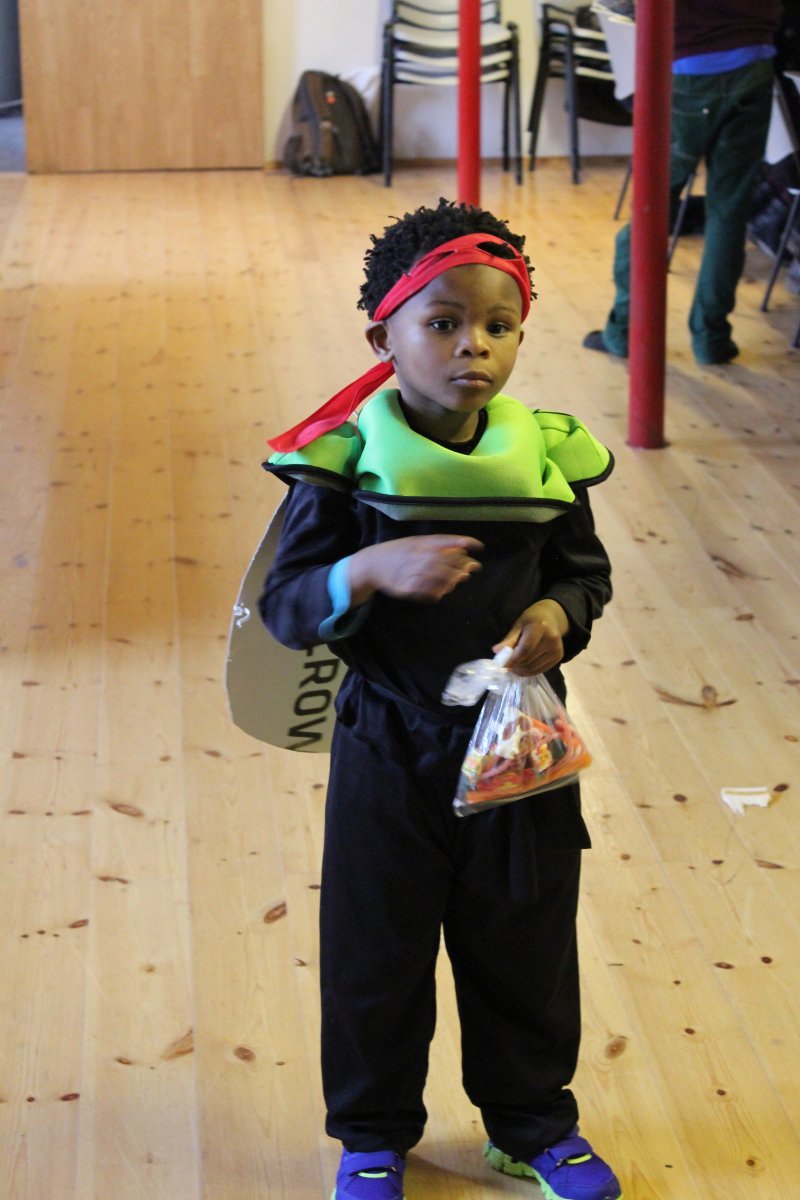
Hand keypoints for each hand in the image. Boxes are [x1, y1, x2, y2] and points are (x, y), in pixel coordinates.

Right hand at [348, 535, 482, 603]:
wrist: (372, 564)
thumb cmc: (398, 552)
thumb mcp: (416, 542)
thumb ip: (437, 545)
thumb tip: (463, 549)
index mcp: (419, 543)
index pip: (446, 540)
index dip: (465, 542)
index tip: (480, 546)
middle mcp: (417, 556)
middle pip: (445, 560)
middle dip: (462, 564)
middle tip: (472, 568)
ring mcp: (411, 572)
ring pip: (438, 577)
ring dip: (452, 579)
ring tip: (459, 580)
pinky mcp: (406, 588)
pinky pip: (426, 592)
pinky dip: (436, 593)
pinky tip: (442, 593)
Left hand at [493, 599, 568, 675]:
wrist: (551, 618)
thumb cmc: (531, 620)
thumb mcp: (518, 626)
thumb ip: (508, 639)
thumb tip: (496, 651)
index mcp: (540, 627)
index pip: (525, 649)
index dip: (513, 659)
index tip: (502, 664)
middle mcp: (551, 639)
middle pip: (529, 660)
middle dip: (515, 665)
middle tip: (506, 665)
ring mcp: (557, 649)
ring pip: (534, 667)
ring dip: (521, 670)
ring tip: (514, 666)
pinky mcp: (559, 657)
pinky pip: (540, 670)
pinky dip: (529, 671)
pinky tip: (523, 667)